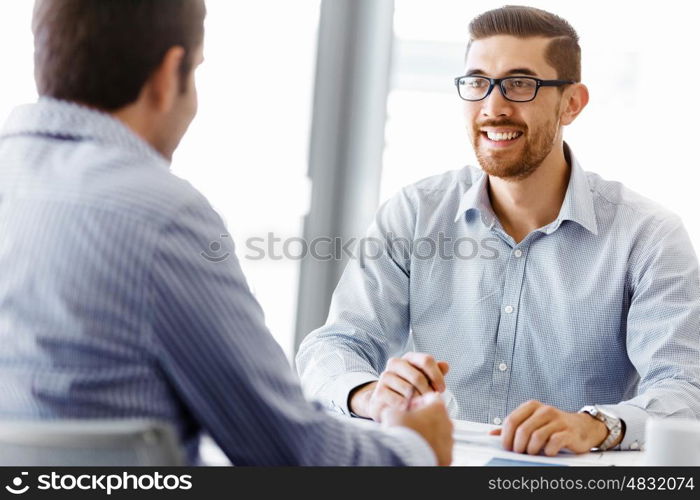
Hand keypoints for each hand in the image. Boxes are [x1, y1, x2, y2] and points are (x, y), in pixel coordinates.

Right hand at [349, 352, 449, 420]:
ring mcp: (385, 377)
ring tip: (419, 407)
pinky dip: (407, 408)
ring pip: (409, 390)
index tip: (441, 390)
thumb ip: (435, 373)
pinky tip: (409, 411)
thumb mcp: (424, 381)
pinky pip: (399, 401)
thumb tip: (445, 365)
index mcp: (408, 358)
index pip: (426, 360)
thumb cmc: (410, 390)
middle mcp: (395, 363)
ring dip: (417, 402)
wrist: (385, 403)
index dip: (437, 376)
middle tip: (430, 403)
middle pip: (418, 377)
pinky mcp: (379, 392)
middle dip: (427, 392)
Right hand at [382, 392, 453, 465]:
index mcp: (438, 408)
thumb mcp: (392, 413)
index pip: (432, 398)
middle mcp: (447, 424)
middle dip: (425, 420)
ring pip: (440, 435)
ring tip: (414, 439)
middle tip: (411, 424)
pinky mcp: (447, 457)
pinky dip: (432, 449)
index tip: (411, 408)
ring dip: (429, 435)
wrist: (406, 457)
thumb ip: (396, 409)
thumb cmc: (403, 434)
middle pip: (438, 417)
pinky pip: (440, 450)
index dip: (419, 402)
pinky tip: (419, 450)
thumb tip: (393, 411)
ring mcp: (449, 442)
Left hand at [489, 400, 608, 455]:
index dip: (506, 436)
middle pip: (522, 430)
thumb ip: (514, 426)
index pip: (511, 420)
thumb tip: (492, 433)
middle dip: (518, 445)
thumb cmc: (554, 425)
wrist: (582, 427)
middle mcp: (544, 410)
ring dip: (531, 449)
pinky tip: (548, 451)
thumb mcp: (532, 421)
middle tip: (519, 452)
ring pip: (536, 437)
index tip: (506, 447)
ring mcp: (558, 420)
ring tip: (533, 452)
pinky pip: (554, 442)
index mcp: (532, 406)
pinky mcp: (568, 432)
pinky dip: (548, 450)